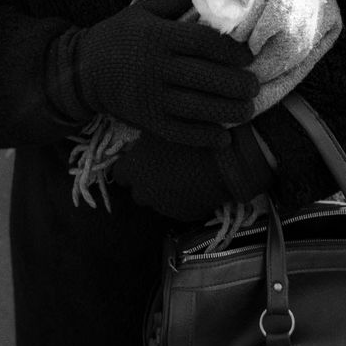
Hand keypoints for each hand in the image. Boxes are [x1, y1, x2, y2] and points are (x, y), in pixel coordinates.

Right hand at [76, 0, 258, 146]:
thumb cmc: (121, 35)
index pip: (202, 43)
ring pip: (197, 107)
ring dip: (228, 112)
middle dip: (237, 84)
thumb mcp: (144, 9)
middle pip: (205, 77)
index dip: (230, 50)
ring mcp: (150, 97)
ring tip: (248, 110)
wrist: (82, 70)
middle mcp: (155, 67)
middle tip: (254, 85)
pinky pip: (180, 132)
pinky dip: (204, 137)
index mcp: (157, 37)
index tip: (247, 56)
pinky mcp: (146, 120)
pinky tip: (223, 136)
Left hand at [113, 132, 231, 221]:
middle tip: (163, 167)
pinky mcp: (184, 216)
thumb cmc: (191, 137)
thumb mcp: (162, 130)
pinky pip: (178, 207)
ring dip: (165, 191)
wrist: (226, 159)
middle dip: (147, 182)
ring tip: (183, 174)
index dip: (130, 167)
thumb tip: (141, 148)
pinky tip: (196, 183)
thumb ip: (145, 144)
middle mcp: (144, 192)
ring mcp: (164, 207)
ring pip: (158, 201)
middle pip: (138, 191)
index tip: (140, 160)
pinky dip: (183, 198)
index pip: (119, 174)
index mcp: (134, 169)